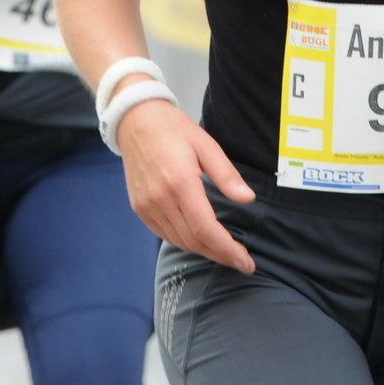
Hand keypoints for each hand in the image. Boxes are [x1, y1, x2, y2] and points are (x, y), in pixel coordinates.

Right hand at [115, 95, 255, 272]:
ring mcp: (147, 206)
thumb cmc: (174, 129)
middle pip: (194, 241)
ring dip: (203, 250)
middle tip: (241, 261)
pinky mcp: (139, 208)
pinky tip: (199, 239)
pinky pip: (164, 234)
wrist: (136, 121)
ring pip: (179, 241)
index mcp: (181, 183)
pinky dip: (184, 241)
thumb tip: (247, 198)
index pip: (206, 229)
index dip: (227, 250)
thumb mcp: (206, 145)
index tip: (245, 262)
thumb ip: (227, 175)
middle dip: (220, 255)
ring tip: (224, 252)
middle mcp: (160, 200)